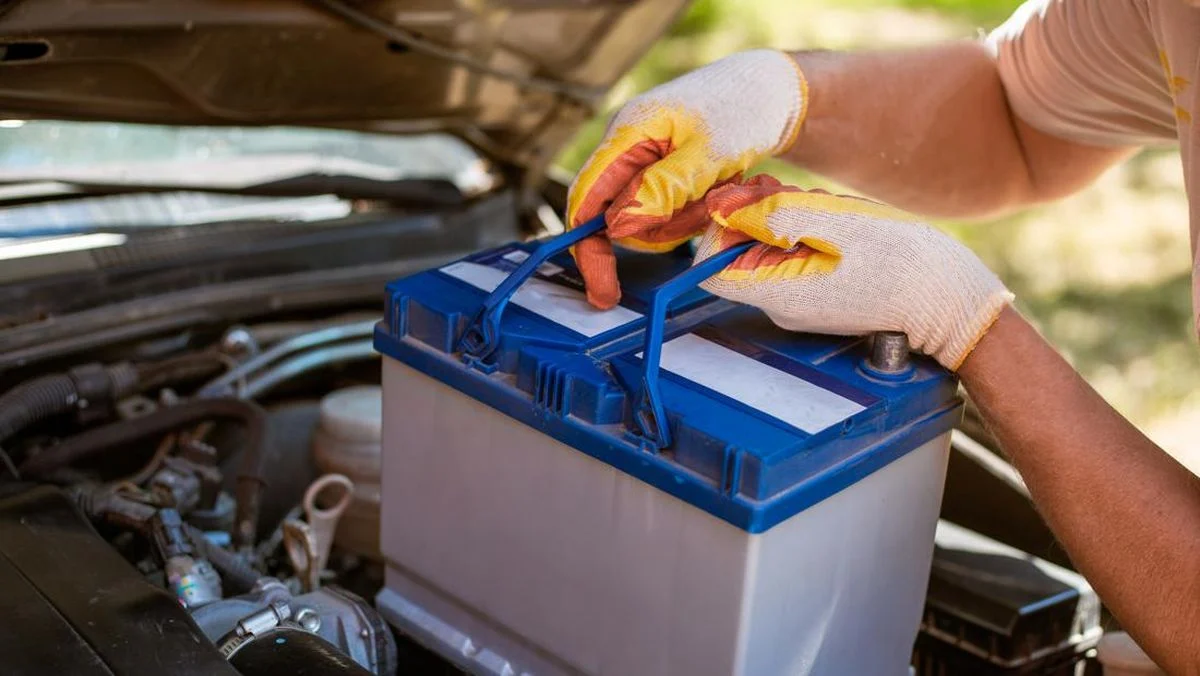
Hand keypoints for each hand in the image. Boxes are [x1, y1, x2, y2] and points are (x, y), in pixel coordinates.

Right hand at [566, 49, 807, 308]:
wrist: (770, 92)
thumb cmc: (742, 109)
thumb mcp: (710, 152)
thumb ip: (663, 188)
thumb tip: (617, 227)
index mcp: (626, 132)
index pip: (585, 197)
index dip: (587, 247)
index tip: (603, 289)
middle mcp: (626, 150)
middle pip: (615, 218)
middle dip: (661, 228)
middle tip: (705, 209)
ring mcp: (642, 166)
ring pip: (645, 223)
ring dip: (683, 220)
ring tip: (717, 188)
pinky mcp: (662, 179)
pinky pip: (665, 216)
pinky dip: (692, 214)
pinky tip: (715, 189)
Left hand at [695, 175, 1013, 369]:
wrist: (949, 298)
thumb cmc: (902, 261)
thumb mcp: (838, 224)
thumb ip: (777, 215)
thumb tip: (725, 207)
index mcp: (778, 292)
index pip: (709, 266)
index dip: (718, 227)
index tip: (749, 200)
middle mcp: (779, 303)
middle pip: (737, 251)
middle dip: (760, 214)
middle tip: (800, 197)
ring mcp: (798, 301)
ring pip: (767, 248)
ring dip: (789, 218)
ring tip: (830, 211)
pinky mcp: (817, 293)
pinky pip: (794, 256)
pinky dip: (808, 230)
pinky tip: (839, 224)